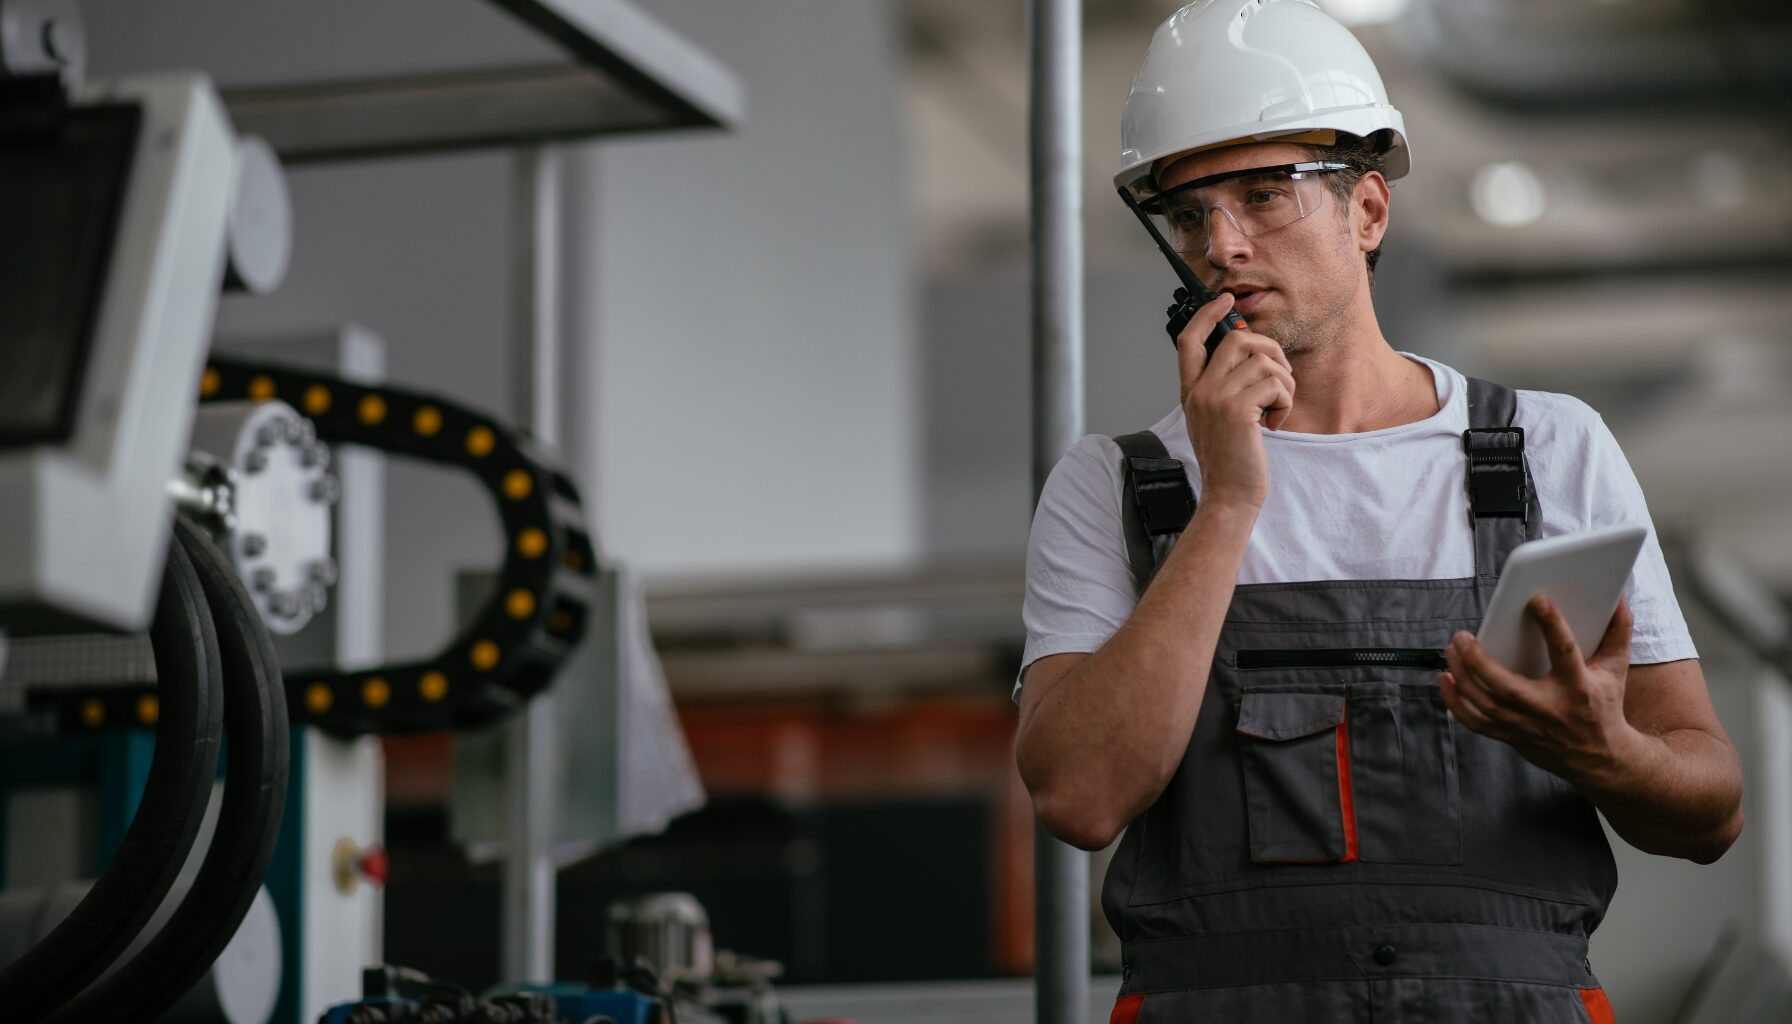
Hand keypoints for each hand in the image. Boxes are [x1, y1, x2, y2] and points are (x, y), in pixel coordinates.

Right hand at [1177, 293, 1294, 510]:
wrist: (1228, 494)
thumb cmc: (1229, 459)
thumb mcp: (1214, 418)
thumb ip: (1221, 387)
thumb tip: (1248, 353)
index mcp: (1191, 391)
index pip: (1190, 339)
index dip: (1207, 314)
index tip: (1224, 300)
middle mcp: (1199, 391)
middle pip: (1237, 340)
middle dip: (1270, 350)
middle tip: (1278, 377)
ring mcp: (1216, 399)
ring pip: (1264, 361)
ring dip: (1283, 383)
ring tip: (1276, 408)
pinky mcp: (1238, 410)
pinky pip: (1275, 383)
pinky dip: (1285, 401)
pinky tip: (1275, 423)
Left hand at [1439, 595, 1640, 783]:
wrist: (1601, 759)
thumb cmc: (1604, 706)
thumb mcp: (1615, 669)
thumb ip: (1618, 630)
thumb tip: (1616, 596)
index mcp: (1579, 688)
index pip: (1565, 652)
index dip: (1552, 625)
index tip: (1536, 599)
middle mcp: (1550, 709)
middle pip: (1506, 687)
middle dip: (1479, 661)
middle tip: (1462, 636)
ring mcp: (1527, 726)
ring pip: (1485, 704)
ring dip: (1462, 677)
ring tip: (1452, 649)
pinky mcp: (1511, 737)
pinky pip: (1475, 723)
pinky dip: (1455, 702)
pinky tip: (1445, 678)